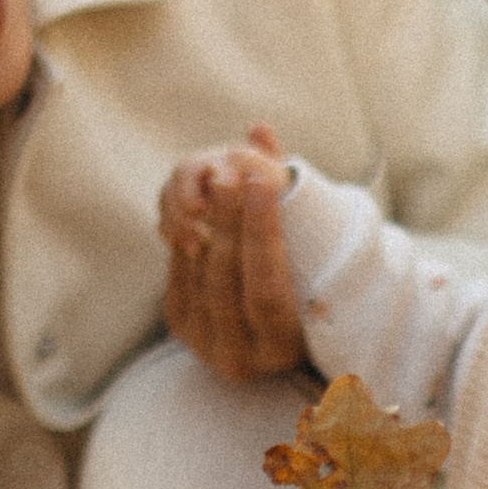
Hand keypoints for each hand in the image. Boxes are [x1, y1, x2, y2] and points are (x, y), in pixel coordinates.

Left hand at [159, 126, 304, 379]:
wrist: (267, 335)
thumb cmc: (304, 286)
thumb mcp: (307, 257)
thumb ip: (288, 194)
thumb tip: (259, 129)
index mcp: (282, 348)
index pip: (267, 287)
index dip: (261, 232)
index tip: (259, 183)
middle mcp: (241, 359)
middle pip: (227, 279)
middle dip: (228, 221)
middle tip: (229, 173)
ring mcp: (204, 346)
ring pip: (199, 275)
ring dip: (204, 224)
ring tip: (214, 181)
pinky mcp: (180, 327)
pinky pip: (180, 275)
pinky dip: (189, 239)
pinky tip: (201, 209)